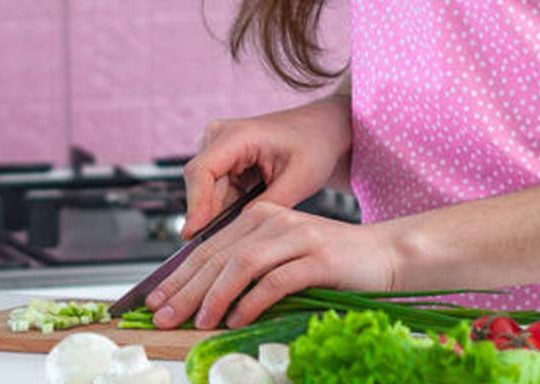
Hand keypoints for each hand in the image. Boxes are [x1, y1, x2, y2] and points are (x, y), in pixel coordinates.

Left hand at [146, 202, 399, 329]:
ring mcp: (294, 236)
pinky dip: (252, 302)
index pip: (207, 247)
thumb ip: (249, 268)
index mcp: (257, 216)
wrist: (385, 255)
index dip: (178, 275)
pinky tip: (237, 320)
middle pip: (217, 255)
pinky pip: (276, 280)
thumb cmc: (331, 263)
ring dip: (214, 296)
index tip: (154, 300)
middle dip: (185, 288)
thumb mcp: (283, 259)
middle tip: (161, 315)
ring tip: (197, 322)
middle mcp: (271, 219)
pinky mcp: (317, 257)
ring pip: (240, 264)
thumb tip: (206, 300)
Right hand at [181, 100, 350, 240]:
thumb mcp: (299, 179)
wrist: (318, 131)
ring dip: (219, 218)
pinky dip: (226, 212)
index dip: (195, 205)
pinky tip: (244, 229)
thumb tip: (238, 236)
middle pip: (199, 184)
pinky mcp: (221, 161)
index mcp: (237, 134)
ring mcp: (217, 147)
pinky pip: (215, 193)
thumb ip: (268, 207)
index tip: (193, 236)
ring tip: (243, 243)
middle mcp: (218, 136)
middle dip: (207, 219)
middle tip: (222, 256)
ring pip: (205, 192)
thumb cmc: (313, 147)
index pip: (202, 171)